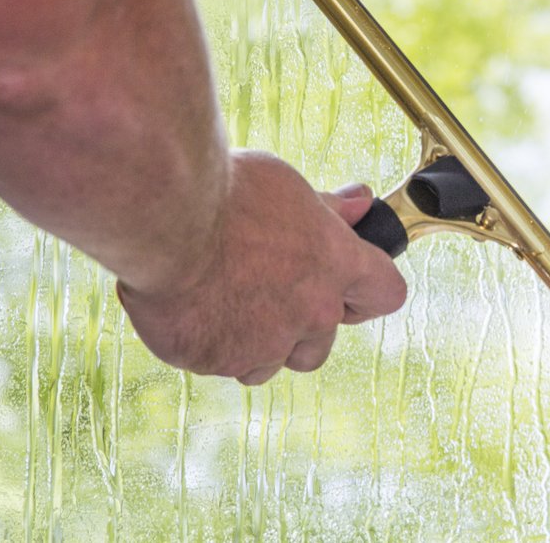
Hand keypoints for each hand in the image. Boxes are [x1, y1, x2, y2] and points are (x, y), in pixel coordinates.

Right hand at [117, 150, 407, 384]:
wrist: (163, 216)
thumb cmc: (224, 191)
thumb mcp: (285, 185)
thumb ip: (327, 208)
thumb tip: (361, 202)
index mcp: (336, 264)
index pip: (386, 293)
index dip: (367, 293)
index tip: (347, 286)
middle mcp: (311, 312)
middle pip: (321, 346)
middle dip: (298, 329)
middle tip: (262, 290)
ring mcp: (264, 343)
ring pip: (267, 364)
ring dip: (251, 342)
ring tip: (218, 296)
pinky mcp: (215, 360)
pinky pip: (216, 362)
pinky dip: (205, 341)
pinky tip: (185, 303)